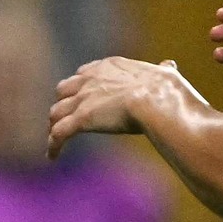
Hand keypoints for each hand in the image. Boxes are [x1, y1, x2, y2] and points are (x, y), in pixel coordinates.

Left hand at [49, 56, 193, 154]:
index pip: (85, 73)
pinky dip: (53, 145)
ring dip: (55, 125)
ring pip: (56, 112)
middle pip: (64, 90)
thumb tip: (169, 65)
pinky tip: (52, 156)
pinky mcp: (80, 119)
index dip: (82, 86)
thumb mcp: (164, 73)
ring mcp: (83, 99)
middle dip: (64, 102)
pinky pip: (58, 133)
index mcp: (109, 67)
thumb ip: (163, 69)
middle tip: (66, 117)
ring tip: (55, 140)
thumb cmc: (166, 89)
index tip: (83, 96)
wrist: (158, 98)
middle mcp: (90, 80)